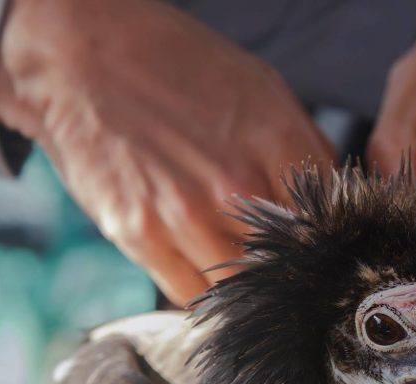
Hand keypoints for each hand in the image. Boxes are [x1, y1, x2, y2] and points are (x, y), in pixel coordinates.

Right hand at [0, 0, 334, 305]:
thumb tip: (337, 196)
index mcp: (275, 140)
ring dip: (246, 283)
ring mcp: (186, 214)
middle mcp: (235, 183)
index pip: (331, 219)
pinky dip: (204, 292)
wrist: (78, 56)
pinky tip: (202, 267)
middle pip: (290, 260)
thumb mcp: (260, 87)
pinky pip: (192, 294)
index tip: (320, 246)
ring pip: (242, 286)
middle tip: (281, 261)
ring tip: (237, 263)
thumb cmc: (174, 66)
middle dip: (290, 266)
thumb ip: (305, 146)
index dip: (329, 238)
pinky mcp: (141, 236)